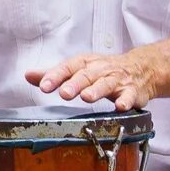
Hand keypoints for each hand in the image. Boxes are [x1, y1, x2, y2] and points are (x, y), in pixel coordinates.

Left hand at [28, 48, 165, 111]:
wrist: (141, 68)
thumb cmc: (104, 70)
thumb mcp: (79, 68)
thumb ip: (55, 74)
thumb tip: (28, 75)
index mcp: (85, 63)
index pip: (68, 67)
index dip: (56, 76)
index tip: (44, 86)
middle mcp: (100, 69)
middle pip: (87, 75)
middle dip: (75, 84)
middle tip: (64, 93)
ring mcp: (117, 80)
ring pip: (106, 84)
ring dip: (97, 90)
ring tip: (87, 97)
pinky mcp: (132, 91)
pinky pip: (129, 95)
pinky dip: (126, 101)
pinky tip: (120, 107)